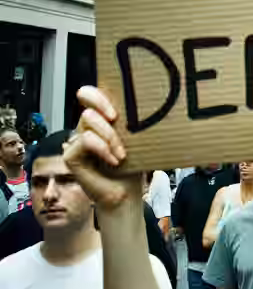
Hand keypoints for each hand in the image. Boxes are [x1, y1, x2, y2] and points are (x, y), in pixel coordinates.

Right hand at [63, 86, 142, 210]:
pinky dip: (103, 149)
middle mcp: (86, 129)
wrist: (126, 193)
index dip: (97, 95)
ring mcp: (76, 141)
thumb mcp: (136, 139)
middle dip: (106, 112)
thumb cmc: (133, 166)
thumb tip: (145, 101)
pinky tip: (114, 161)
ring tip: (122, 154)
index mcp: (100, 120)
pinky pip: (85, 140)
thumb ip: (131, 121)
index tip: (116, 112)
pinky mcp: (70, 155)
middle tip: (117, 122)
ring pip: (88, 121)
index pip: (88, 95)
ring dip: (110, 137)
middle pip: (88, 104)